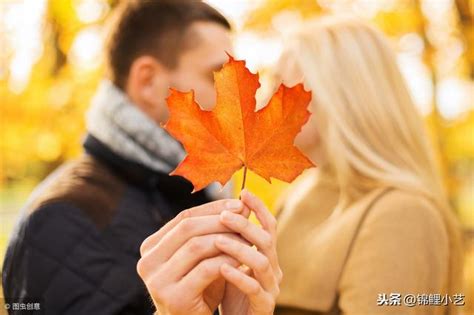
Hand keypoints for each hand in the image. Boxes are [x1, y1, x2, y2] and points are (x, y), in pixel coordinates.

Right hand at [137, 199, 249, 314]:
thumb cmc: (201, 288)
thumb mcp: (205, 256)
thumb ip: (216, 230)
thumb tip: (242, 204)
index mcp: (151, 248)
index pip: (184, 218)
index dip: (212, 208)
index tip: (238, 204)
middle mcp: (147, 262)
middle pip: (188, 228)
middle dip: (219, 220)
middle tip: (244, 217)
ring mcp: (157, 281)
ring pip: (196, 246)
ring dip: (225, 238)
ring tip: (246, 238)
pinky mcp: (174, 297)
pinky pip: (206, 269)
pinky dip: (226, 260)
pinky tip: (241, 258)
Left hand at [219, 189, 281, 314]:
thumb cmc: (231, 292)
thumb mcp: (229, 261)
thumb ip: (228, 241)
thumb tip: (216, 210)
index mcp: (266, 255)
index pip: (268, 226)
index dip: (259, 208)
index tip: (243, 192)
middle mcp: (273, 269)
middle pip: (266, 240)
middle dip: (245, 225)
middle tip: (225, 215)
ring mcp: (270, 288)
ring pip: (262, 262)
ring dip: (239, 248)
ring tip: (217, 240)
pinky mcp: (263, 307)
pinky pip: (255, 289)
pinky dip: (238, 277)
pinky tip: (221, 268)